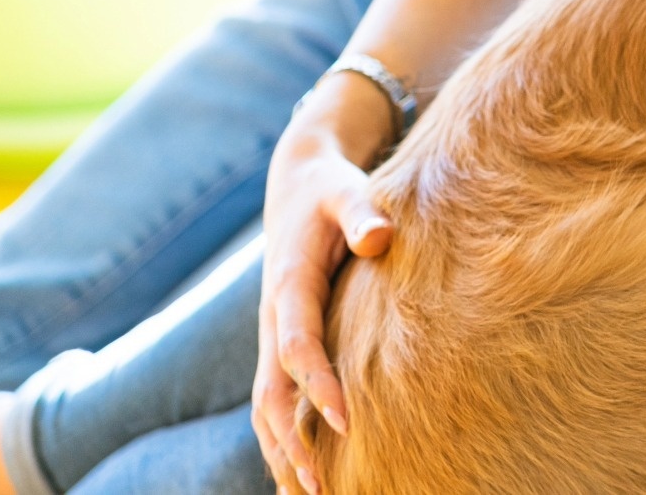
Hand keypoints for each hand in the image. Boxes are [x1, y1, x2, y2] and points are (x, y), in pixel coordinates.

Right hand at [251, 79, 398, 494]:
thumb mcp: (346, 190)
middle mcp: (273, 317)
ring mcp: (272, 334)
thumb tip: (379, 237)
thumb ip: (363, 212)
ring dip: (280, 452)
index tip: (347, 422)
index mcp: (288, 284)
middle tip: (319, 487)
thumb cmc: (330, 189)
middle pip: (271, 392)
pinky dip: (281, 439)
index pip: (298, 345)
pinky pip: (274, 399)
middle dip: (290, 442)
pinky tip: (301, 475)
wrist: (297, 182)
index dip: (318, 385)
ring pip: (266, 405)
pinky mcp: (281, 342)